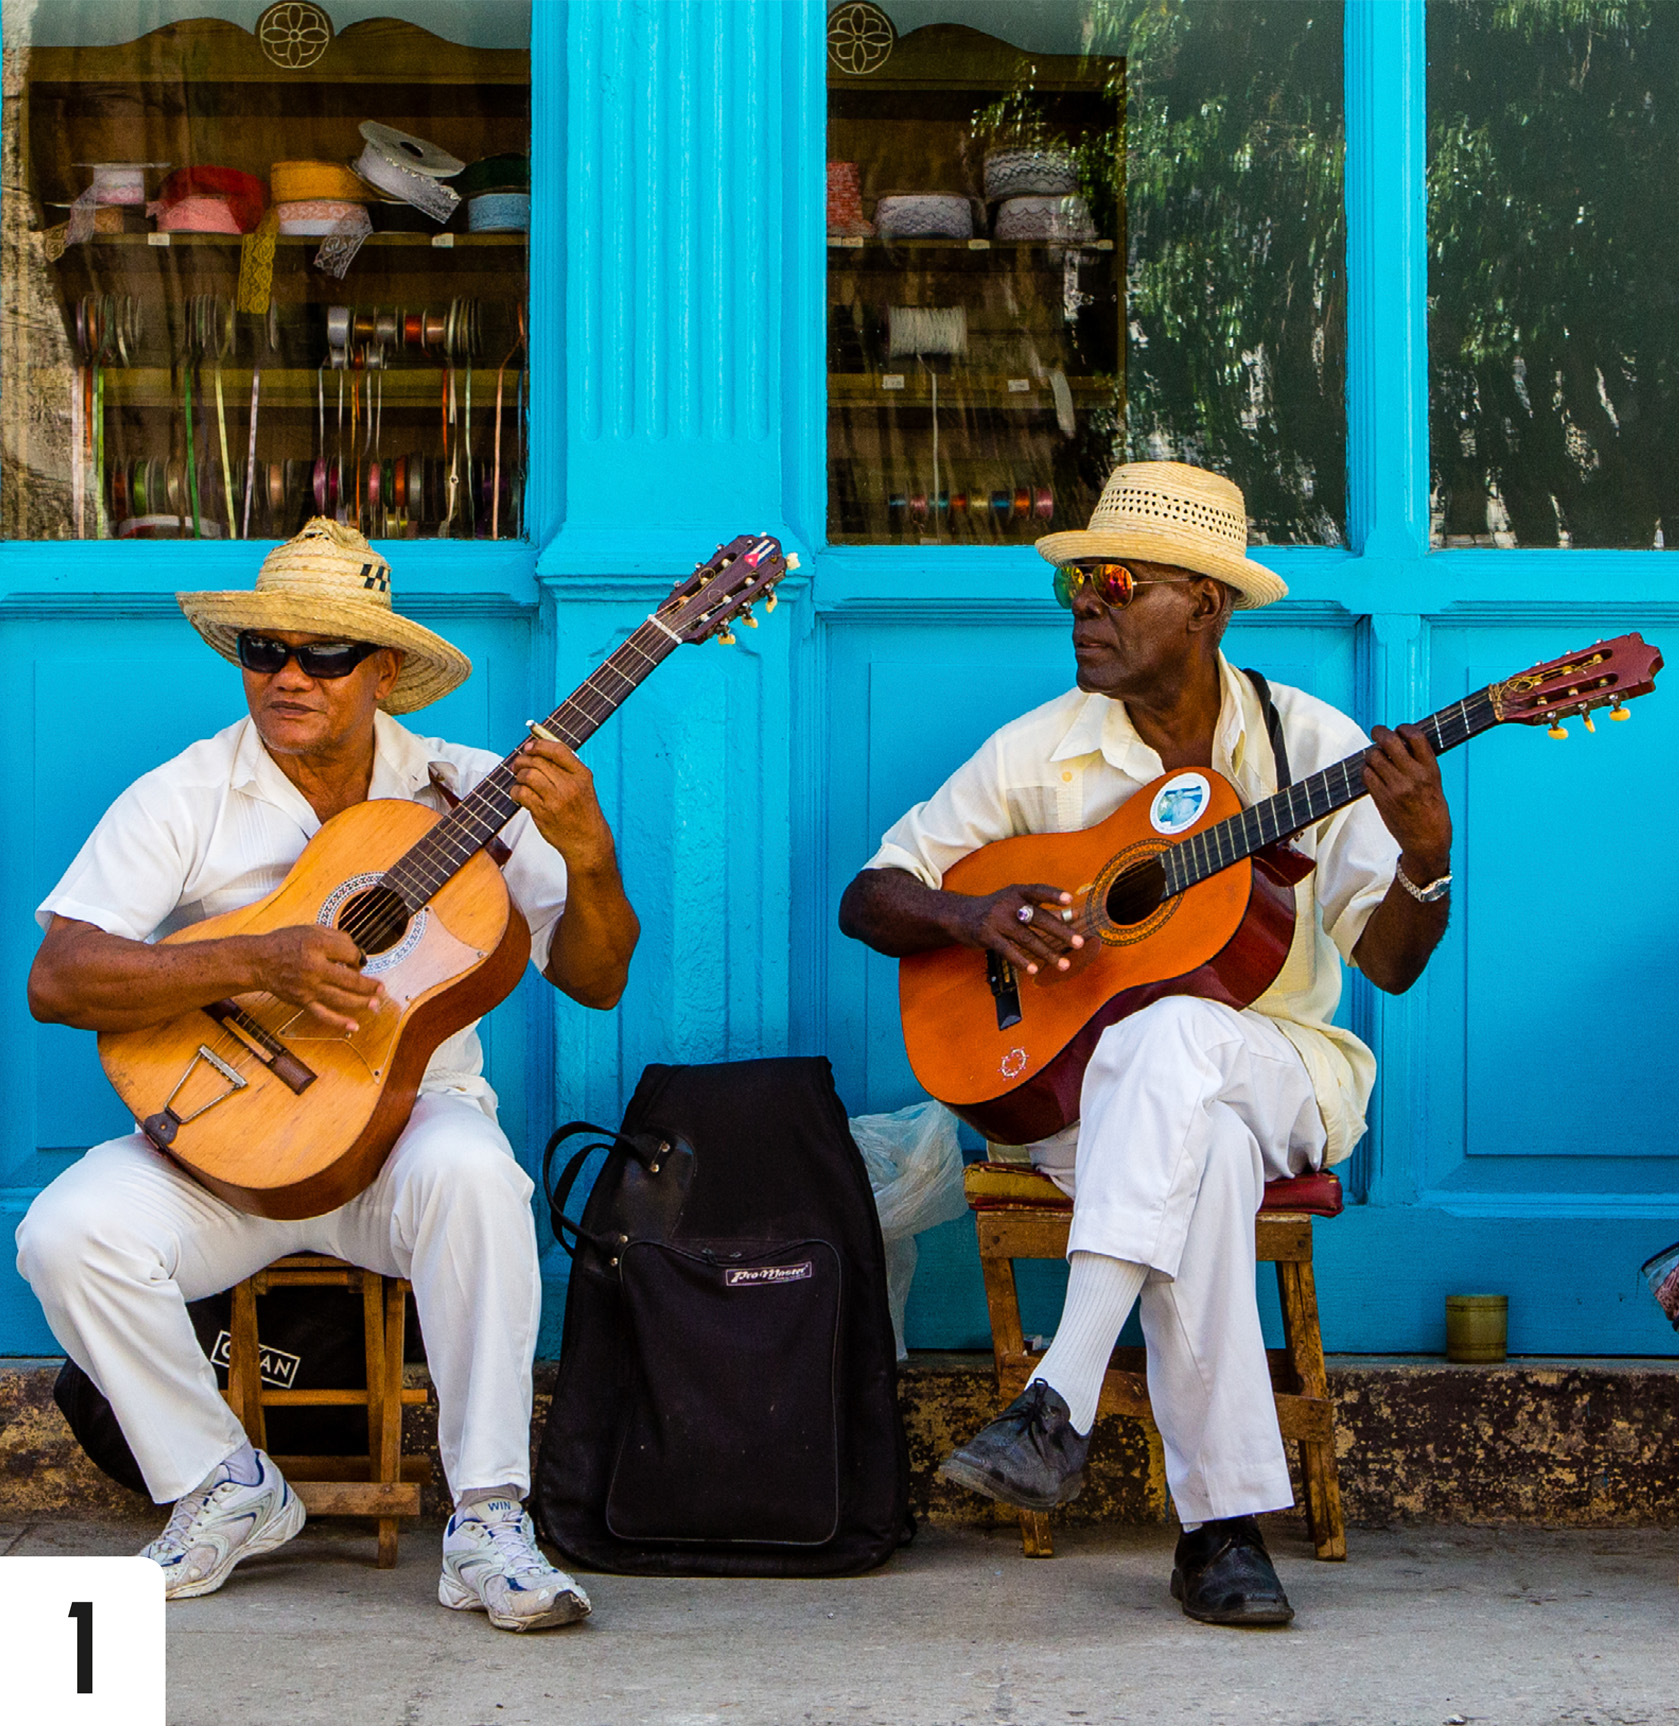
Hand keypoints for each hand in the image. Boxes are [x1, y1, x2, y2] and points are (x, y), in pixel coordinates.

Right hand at [250, 925, 379, 1033]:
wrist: (258, 961)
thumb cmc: (285, 944)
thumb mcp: (311, 929)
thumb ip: (336, 937)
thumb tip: (356, 952)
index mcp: (316, 945)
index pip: (349, 953)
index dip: (357, 956)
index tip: (356, 959)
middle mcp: (313, 967)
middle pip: (349, 979)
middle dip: (368, 985)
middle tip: (380, 988)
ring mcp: (308, 987)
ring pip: (340, 998)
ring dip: (361, 1002)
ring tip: (375, 1003)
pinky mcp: (302, 1001)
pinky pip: (323, 1014)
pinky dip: (339, 1022)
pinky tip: (354, 1026)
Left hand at [510, 737, 617, 872]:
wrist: (588, 842)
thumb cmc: (584, 813)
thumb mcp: (584, 786)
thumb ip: (566, 769)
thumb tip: (540, 751)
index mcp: (582, 775)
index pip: (558, 750)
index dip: (539, 745)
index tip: (529, 747)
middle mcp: (570, 785)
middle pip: (539, 762)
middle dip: (523, 760)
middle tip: (517, 764)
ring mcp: (556, 799)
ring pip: (528, 775)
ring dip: (519, 775)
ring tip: (519, 779)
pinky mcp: (543, 813)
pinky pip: (522, 793)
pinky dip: (515, 791)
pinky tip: (518, 794)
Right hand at [950, 883, 1082, 976]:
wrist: (960, 915)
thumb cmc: (996, 909)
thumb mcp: (1015, 902)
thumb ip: (1043, 908)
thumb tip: (1074, 914)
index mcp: (1017, 892)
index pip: (1038, 891)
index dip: (1053, 894)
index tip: (1070, 900)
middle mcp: (1008, 903)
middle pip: (1038, 917)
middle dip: (1060, 931)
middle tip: (1079, 942)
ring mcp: (996, 919)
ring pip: (1026, 937)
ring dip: (1047, 952)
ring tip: (1063, 964)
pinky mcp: (986, 935)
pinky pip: (1007, 950)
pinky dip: (1021, 960)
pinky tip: (1034, 969)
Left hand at [1363, 724, 1452, 881]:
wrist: (1427, 841)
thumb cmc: (1433, 811)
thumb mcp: (1435, 784)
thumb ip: (1421, 764)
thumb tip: (1402, 743)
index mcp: (1432, 770)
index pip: (1415, 736)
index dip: (1404, 728)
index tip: (1400, 729)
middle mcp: (1413, 776)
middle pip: (1389, 742)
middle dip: (1380, 732)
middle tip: (1378, 731)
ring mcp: (1396, 788)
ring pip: (1373, 757)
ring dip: (1372, 753)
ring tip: (1376, 756)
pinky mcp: (1382, 798)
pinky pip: (1366, 774)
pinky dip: (1366, 769)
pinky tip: (1371, 771)